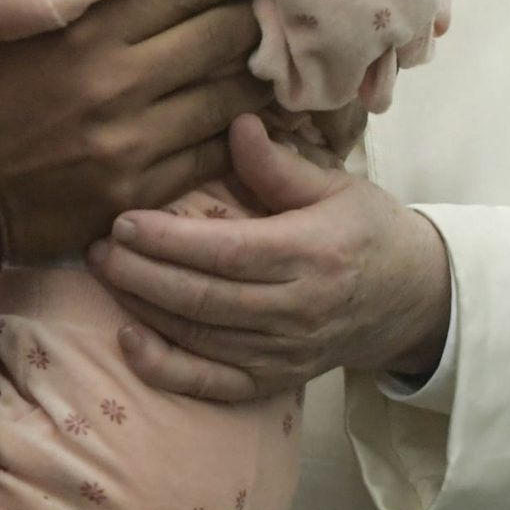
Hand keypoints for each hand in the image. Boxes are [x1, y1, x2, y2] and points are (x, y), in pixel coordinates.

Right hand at [0, 0, 272, 265]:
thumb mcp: (18, 31)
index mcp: (85, 31)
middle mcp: (115, 81)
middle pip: (221, 34)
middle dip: (262, 14)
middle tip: (289, 1)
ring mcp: (131, 140)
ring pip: (229, 98)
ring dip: (263, 77)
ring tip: (287, 60)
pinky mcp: (140, 190)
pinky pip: (211, 153)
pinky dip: (240, 135)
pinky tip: (256, 121)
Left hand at [87, 112, 452, 401]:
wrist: (413, 300)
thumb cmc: (367, 232)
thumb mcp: (336, 186)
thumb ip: (279, 164)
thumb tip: (236, 124)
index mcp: (311, 255)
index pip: (227, 252)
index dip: (169, 241)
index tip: (122, 219)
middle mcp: (296, 310)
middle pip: (204, 298)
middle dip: (141, 273)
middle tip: (95, 246)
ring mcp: (285, 352)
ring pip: (201, 337)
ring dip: (144, 308)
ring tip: (103, 273)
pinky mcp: (276, 380)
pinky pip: (214, 384)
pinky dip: (168, 369)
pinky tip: (130, 340)